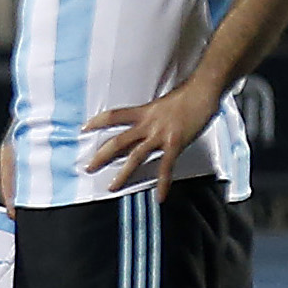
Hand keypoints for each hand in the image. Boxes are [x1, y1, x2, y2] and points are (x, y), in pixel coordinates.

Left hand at [80, 82, 217, 194]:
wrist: (202, 90)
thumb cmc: (187, 95)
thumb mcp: (162, 103)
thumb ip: (152, 116)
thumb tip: (147, 125)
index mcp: (144, 112)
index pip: (113, 116)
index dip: (97, 122)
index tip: (84, 128)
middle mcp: (148, 124)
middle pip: (118, 141)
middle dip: (101, 156)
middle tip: (89, 167)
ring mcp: (160, 134)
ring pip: (135, 156)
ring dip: (122, 174)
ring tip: (112, 187)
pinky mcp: (175, 143)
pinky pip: (166, 167)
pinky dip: (163, 183)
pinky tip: (160, 197)